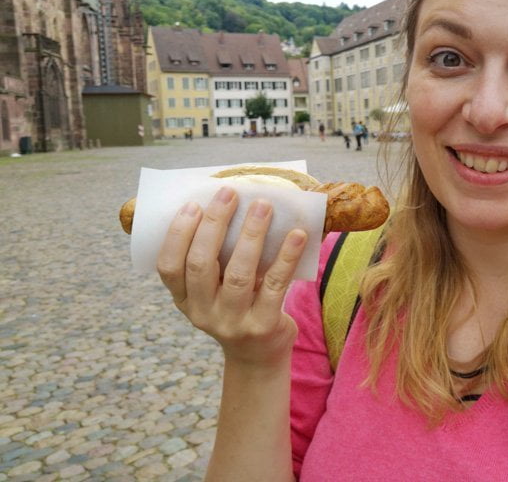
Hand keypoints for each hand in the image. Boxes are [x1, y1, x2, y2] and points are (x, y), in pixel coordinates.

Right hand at [157, 186, 307, 367]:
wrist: (259, 355)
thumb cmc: (237, 306)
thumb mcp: (215, 289)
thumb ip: (216, 257)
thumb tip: (228, 203)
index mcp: (184, 299)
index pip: (168, 267)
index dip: (178, 234)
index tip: (193, 204)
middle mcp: (202, 312)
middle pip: (201, 264)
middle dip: (214, 224)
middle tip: (229, 193)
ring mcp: (232, 322)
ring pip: (238, 273)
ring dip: (251, 234)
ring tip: (263, 206)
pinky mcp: (263, 326)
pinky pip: (275, 285)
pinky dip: (286, 257)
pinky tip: (297, 235)